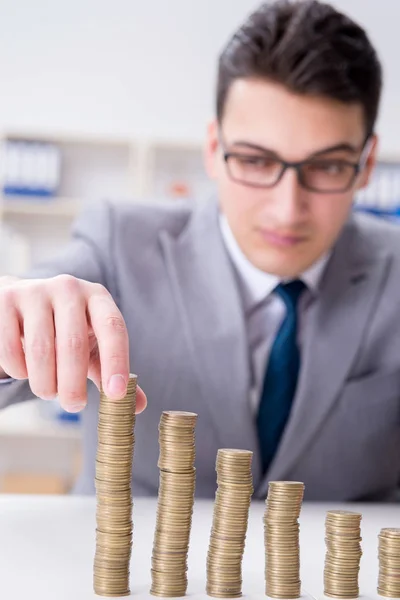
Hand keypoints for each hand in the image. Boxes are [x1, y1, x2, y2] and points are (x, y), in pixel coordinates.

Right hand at [0, 275, 146, 413]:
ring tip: (49, 391)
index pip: (113, 328)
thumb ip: (112, 371)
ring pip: (41, 349)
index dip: (116, 361)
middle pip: (74, 344)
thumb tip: (138, 405)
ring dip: (45, 382)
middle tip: (73, 405)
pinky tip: (26, 373)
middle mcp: (69, 288)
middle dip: (73, 384)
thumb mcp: (92, 345)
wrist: (22, 303)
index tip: (115, 394)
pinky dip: (19, 370)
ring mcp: (35, 291)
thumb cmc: (65, 330)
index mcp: (98, 297)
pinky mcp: (6, 300)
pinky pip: (10, 347)